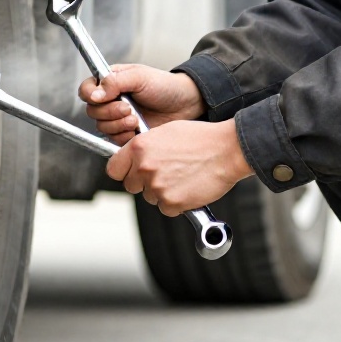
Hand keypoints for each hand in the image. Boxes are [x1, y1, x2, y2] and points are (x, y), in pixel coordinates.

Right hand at [78, 64, 203, 143]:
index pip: (87, 89)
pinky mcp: (126, 133)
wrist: (185, 104)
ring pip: (102, 127)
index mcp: (110, 82)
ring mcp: (117, 118)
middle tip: (128, 108)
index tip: (101, 98)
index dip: (90, 95)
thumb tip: (94, 93)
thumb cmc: (164, 86)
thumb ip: (114, 82)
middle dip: (110, 112)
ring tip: (136, 119)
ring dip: (119, 125)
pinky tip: (138, 129)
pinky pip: (114, 140)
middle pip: (92, 111)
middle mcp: (111, 100)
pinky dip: (125, 136)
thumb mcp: (140, 77)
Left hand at [106, 120, 253, 215]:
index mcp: (139, 147)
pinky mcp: (172, 202)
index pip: (113, 169)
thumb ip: (145, 147)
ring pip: (150, 198)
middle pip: (131, 186)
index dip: (123, 172)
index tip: (130, 173)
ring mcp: (157, 186)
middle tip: (164, 175)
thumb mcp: (165, 132)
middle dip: (144, 183)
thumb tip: (134, 158)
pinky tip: (189, 188)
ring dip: (162, 192)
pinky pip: (167, 209)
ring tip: (182, 177)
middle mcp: (144, 167)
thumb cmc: (201, 138)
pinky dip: (177, 203)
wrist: (227, 150)